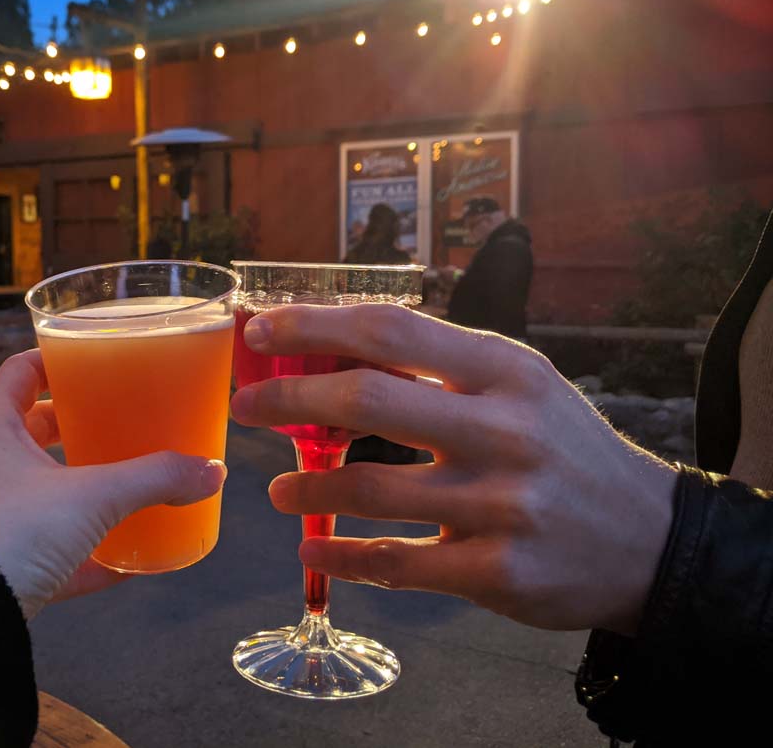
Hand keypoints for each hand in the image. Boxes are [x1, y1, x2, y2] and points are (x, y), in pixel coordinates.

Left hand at [0, 350, 226, 618]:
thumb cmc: (11, 530)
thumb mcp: (92, 497)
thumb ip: (154, 479)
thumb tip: (212, 471)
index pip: (22, 371)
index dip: (58, 360)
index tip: (98, 361)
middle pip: (32, 428)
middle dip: (77, 425)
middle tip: (123, 420)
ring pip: (39, 489)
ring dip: (78, 487)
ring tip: (126, 483)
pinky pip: (43, 548)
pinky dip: (79, 552)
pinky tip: (121, 562)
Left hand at [230, 304, 676, 634]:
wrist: (650, 540)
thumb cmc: (562, 448)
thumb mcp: (521, 386)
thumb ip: (440, 368)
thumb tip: (333, 353)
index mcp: (506, 370)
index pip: (392, 329)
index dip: (316, 325)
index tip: (262, 329)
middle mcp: (504, 429)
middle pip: (368, 398)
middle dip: (289, 398)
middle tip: (246, 407)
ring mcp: (501, 503)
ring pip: (370, 488)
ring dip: (308, 489)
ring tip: (279, 490)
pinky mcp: (497, 571)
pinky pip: (395, 563)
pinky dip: (341, 555)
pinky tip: (314, 548)